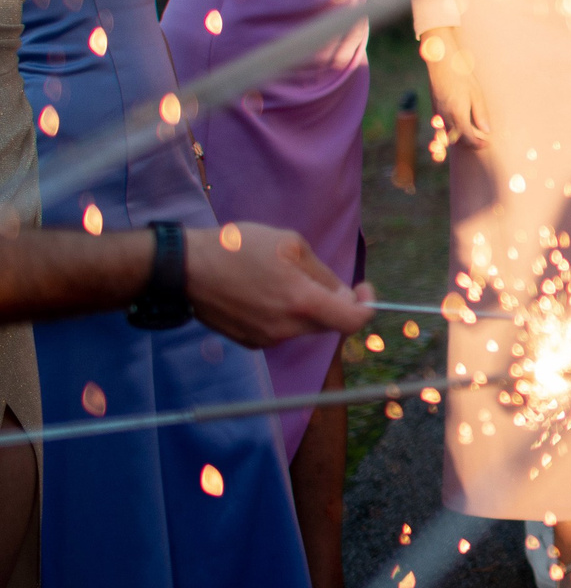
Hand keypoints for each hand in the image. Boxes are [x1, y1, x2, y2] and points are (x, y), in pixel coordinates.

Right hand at [185, 222, 373, 348]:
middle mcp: (286, 329)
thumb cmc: (238, 248)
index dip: (367, 306)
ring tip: (280, 280)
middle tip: (314, 276)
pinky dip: (284, 315)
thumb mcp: (291, 245)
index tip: (362, 289)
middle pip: (329, 323)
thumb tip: (342, 294)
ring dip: (306, 308)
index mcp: (301, 303)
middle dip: (333, 302)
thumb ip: (322, 273)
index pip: (353, 321)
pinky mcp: (249, 342)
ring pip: (304, 327)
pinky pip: (281, 331)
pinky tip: (262, 294)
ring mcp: (266, 340)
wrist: (185, 269)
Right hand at [421, 36, 492, 148]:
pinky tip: (456, 129)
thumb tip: (486, 131)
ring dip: (458, 140)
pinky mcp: (435, 109)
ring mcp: (438, 114)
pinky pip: (441, 127)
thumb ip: (480, 114)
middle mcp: (446, 117)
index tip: (487, 143)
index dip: (478, 143)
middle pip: (457, 139)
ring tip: (471, 137)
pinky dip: (448, 133)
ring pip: (447, 135)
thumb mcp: (476, 94)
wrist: (442, 64)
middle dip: (469, 144)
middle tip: (482, 142)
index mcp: (458, 114)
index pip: (468, 137)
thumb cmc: (462, 76)